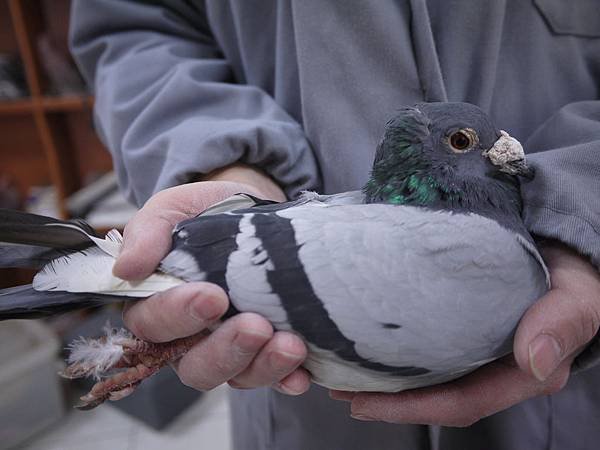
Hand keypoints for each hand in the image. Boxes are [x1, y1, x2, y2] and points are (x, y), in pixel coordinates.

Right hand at [114, 164, 310, 394]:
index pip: (154, 326)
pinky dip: (287, 378)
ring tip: (290, 346)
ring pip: (236, 377)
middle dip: (226, 351)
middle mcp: (190, 337)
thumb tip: (126, 269)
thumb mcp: (175, 208)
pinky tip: (301, 374)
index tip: (213, 297)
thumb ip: (147, 231)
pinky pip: (274, 377)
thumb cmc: (209, 212)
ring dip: (263, 367)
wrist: (258, 210)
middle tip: (256, 326)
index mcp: (159, 305)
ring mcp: (230, 348)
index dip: (179, 317)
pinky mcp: (265, 352)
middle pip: (195, 366)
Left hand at [330, 242, 599, 425]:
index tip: (364, 403)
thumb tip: (533, 360)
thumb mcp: (578, 300)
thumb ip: (560, 324)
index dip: (412, 408)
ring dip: (382, 374)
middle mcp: (490, 368)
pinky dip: (393, 345)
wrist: (567, 254)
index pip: (460, 402)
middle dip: (384, 397)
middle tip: (336, 387)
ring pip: (423, 371)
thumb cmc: (575, 280)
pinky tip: (366, 336)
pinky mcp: (459, 325)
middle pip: (432, 393)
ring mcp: (473, 348)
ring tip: (340, 367)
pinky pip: (424, 342)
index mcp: (517, 374)